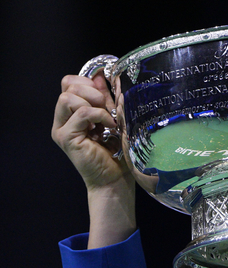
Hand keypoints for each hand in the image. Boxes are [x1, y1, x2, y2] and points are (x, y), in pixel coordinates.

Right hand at [52, 72, 135, 245]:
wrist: (115, 181)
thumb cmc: (116, 154)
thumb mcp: (112, 119)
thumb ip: (106, 99)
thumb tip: (102, 75)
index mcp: (70, 114)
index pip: (69, 83)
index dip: (88, 82)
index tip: (106, 97)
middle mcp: (61, 120)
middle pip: (67, 85)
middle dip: (91, 91)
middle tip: (108, 108)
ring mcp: (61, 129)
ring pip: (68, 97)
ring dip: (93, 103)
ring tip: (108, 119)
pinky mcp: (66, 138)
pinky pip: (80, 113)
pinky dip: (98, 115)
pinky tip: (109, 127)